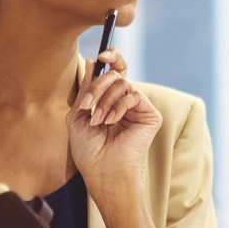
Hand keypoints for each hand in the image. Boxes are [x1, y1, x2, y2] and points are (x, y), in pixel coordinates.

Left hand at [67, 49, 161, 193]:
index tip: (102, 55)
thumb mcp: (78, 115)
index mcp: (110, 100)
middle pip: (115, 74)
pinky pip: (134, 95)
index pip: (114, 71)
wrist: (102, 172)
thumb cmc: (88, 150)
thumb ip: (86, 89)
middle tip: (88, 105)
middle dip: (98, 86)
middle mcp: (125, 101)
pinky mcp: (150, 115)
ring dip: (105, 100)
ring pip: (122, 83)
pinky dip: (118, 107)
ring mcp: (138, 108)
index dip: (112, 57)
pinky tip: (111, 122)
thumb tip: (91, 61)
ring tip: (98, 120)